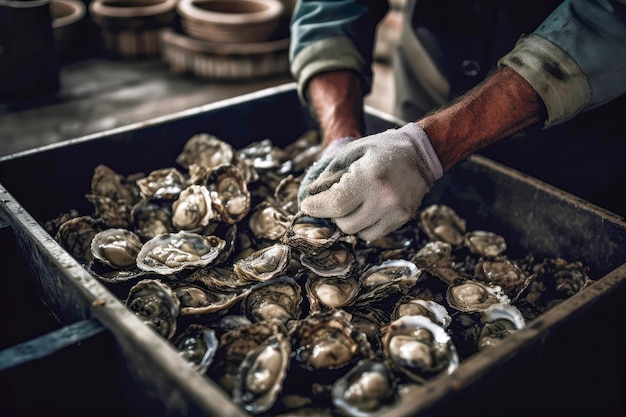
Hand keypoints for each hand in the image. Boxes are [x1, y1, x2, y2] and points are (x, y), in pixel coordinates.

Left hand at [300, 123, 442, 240]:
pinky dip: (363, 225)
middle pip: (345, 224)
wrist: (422, 153)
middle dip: (332, 214)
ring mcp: (397, 212)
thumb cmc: (382, 149)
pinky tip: (365, 208)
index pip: (335, 204)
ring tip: (350, 203)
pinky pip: (373, 233)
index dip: (317, 207)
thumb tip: (311, 195)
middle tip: (331, 201)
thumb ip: (329, 174)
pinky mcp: (403, 219)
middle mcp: (386, 198)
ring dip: (348, 221)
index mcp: (371, 177)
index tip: (307, 205)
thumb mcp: (352, 151)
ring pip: (358, 233)